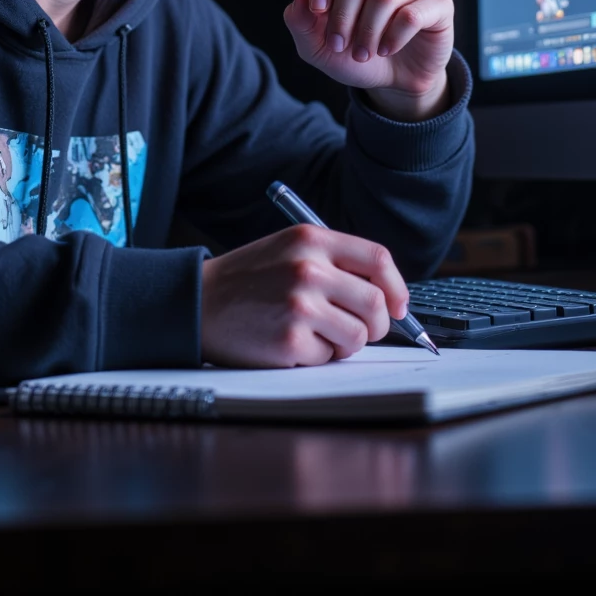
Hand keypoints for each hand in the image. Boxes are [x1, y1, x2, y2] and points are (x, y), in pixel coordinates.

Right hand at [201, 225, 407, 366]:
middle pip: (376, 302)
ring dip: (345, 343)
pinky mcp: (290, 340)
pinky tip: (290, 341)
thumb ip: (335, 263)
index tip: (398, 306)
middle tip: (359, 329)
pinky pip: (329, 356)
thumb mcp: (290, 249)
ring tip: (317, 334)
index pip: (378, 258)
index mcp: (311, 239)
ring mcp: (299, 304)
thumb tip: (388, 297)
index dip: (396, 287)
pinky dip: (316, 356)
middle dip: (377, 324)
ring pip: (359, 335)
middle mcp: (308, 267)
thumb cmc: (249, 279)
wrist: (198, 301)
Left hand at [283, 0, 453, 120]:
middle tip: (339, 45)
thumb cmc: (353, 54)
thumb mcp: (316, 46)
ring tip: (362, 53)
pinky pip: (412, 14)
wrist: (393, 80)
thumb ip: (300, 21)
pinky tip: (386, 50)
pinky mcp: (439, 2)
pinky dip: (392, 37)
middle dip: (341, 18)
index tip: (317, 13)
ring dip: (366, 32)